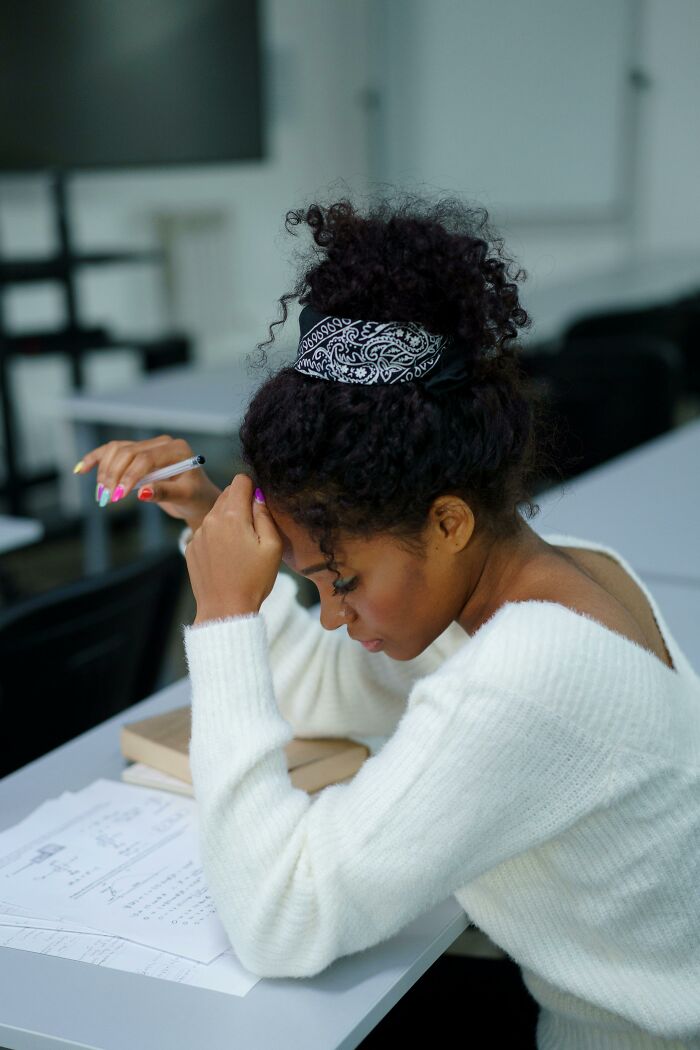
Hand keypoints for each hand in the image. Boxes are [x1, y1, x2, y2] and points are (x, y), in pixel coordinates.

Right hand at [75, 435, 220, 531]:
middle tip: (107, 498)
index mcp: (176, 449)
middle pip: (127, 452)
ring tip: (102, 494)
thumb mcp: (184, 498)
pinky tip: (81, 469)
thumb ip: (165, 493)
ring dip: (105, 471)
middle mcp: (161, 443)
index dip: (129, 476)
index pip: (145, 458)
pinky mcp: (137, 453)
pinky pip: (113, 451)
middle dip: (114, 475)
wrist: (196, 498)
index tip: (119, 496)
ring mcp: (148, 446)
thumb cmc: (194, 498)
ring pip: (117, 451)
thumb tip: (142, 493)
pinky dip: (97, 459)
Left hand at [185, 474, 282, 623]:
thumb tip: (258, 495)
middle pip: (227, 494)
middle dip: (241, 503)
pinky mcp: (191, 548)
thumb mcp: (272, 547)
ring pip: (215, 513)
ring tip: (240, 546)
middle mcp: (210, 520)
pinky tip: (226, 557)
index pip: (240, 481)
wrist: (225, 609)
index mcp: (232, 516)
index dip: (253, 487)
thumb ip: (265, 515)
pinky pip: (207, 531)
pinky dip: (217, 536)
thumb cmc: (253, 580)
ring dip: (228, 520)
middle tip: (253, 528)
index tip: (259, 505)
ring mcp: (198, 534)